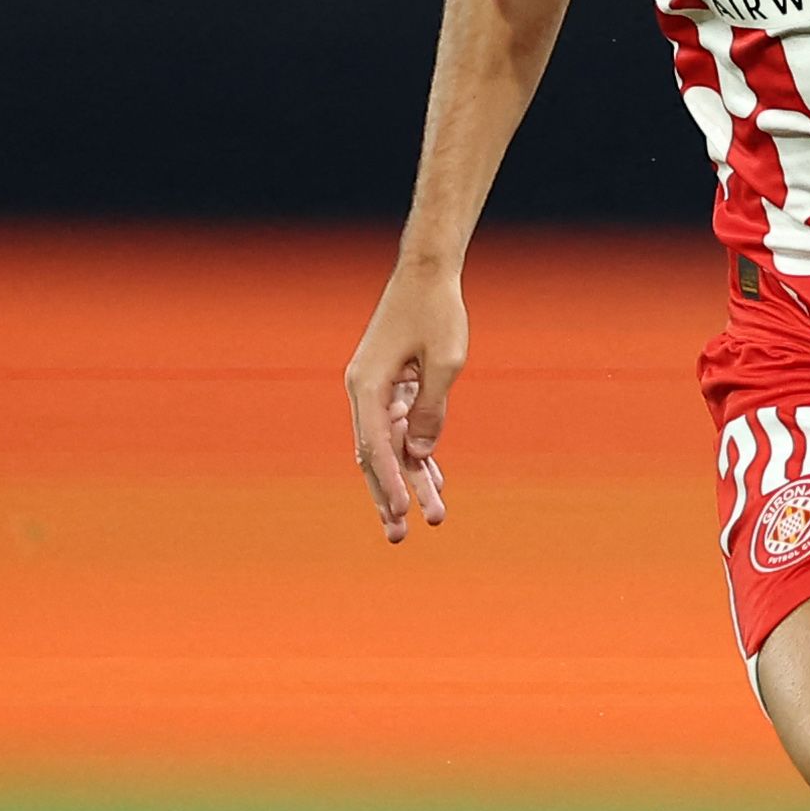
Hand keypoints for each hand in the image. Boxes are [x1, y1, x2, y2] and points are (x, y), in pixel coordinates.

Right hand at [346, 261, 465, 541]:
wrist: (428, 273)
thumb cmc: (437, 312)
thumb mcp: (445, 362)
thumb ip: (432, 410)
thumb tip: (419, 455)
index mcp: (368, 385)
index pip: (376, 446)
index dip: (389, 483)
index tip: (402, 512)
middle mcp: (364, 391)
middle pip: (374, 456)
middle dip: (388, 497)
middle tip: (399, 537)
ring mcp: (376, 390)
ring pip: (390, 447)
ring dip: (409, 482)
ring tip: (429, 518)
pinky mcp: (392, 387)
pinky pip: (402, 430)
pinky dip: (418, 455)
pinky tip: (433, 483)